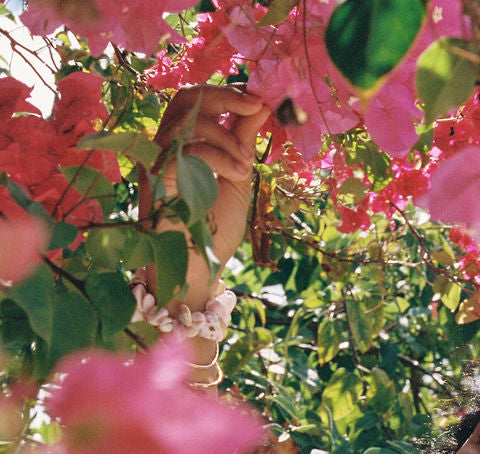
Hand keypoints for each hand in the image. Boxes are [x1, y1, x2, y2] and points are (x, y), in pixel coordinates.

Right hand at [142, 86, 270, 304]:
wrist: (200, 272)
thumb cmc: (216, 231)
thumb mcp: (237, 176)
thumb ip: (243, 141)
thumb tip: (260, 106)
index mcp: (182, 144)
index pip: (195, 101)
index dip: (225, 94)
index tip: (258, 101)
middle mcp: (165, 148)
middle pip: (185, 99)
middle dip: (224, 97)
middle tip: (255, 107)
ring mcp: (158, 162)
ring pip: (188, 122)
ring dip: (227, 137)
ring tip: (246, 164)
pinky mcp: (158, 180)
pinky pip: (188, 150)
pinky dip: (219, 156)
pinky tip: (238, 174)